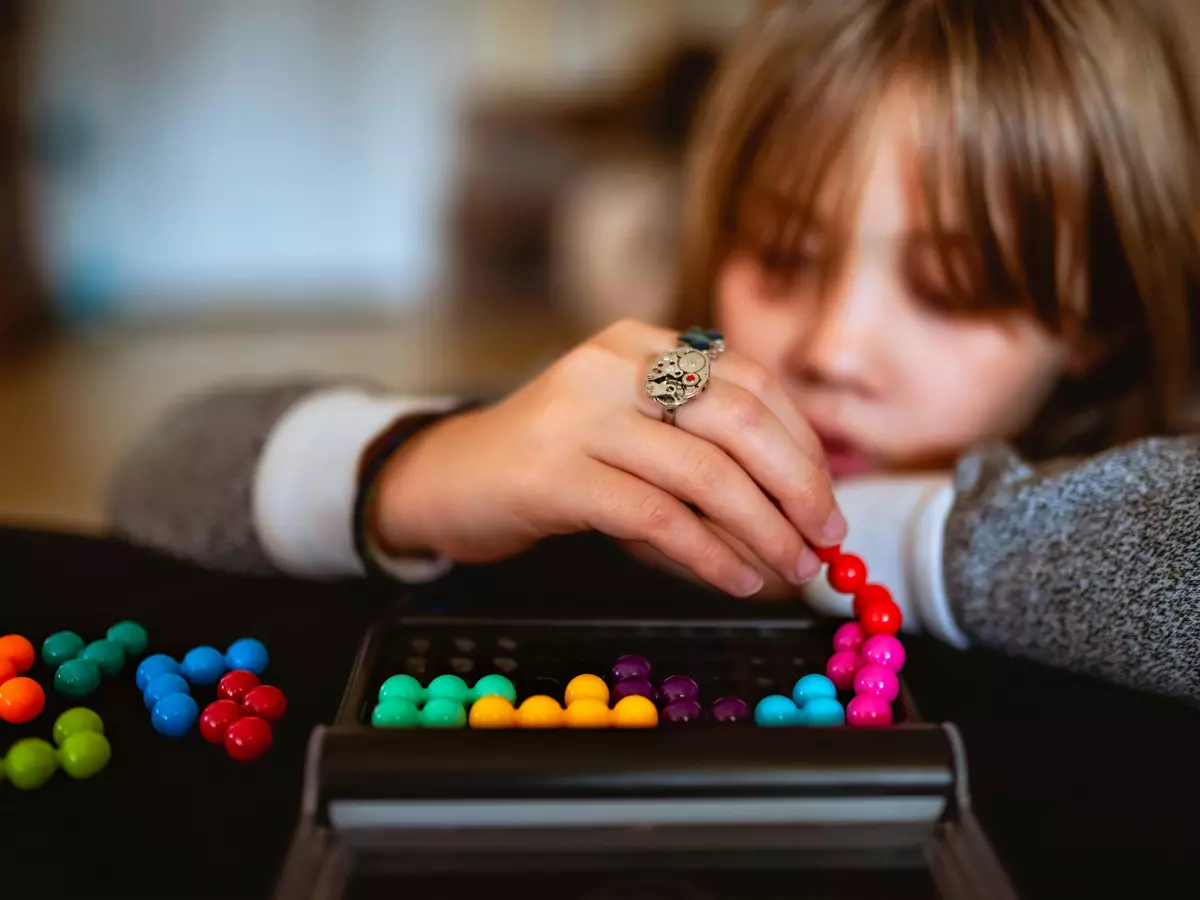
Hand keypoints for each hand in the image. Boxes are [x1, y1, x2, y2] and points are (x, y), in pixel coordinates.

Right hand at [371, 319, 845, 596]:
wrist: (446, 481)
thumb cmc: (555, 467)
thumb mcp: (630, 443)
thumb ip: (701, 459)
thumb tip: (799, 515)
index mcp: (639, 344)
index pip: (748, 380)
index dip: (801, 442)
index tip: (827, 499)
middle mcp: (611, 364)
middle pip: (738, 416)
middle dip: (798, 483)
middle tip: (827, 538)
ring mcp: (578, 415)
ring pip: (705, 472)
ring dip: (765, 529)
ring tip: (792, 569)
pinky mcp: (553, 473)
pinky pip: (657, 517)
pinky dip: (710, 555)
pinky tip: (737, 579)